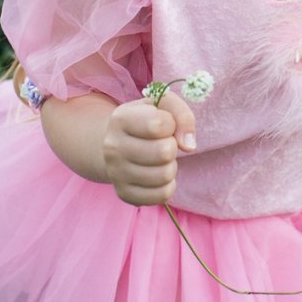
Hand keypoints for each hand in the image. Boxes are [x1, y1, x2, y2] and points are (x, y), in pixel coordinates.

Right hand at [101, 89, 196, 205]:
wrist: (118, 144)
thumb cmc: (146, 120)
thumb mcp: (163, 106)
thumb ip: (182, 116)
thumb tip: (188, 146)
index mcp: (120, 119)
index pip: (159, 124)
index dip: (171, 124)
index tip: (164, 124)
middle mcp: (112, 147)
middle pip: (164, 152)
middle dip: (172, 146)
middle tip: (163, 143)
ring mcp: (116, 173)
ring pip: (164, 175)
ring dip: (170, 166)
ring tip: (160, 159)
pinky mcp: (124, 194)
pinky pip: (162, 195)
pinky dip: (168, 184)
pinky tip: (158, 174)